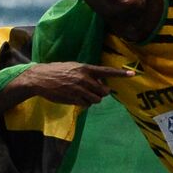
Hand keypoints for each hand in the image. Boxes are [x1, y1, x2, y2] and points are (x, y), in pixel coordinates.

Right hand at [12, 62, 134, 106]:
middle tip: (93, 90)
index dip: (120, 74)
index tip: (133, 74)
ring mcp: (79, 89)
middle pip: (104, 91)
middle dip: (101, 93)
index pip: (106, 71)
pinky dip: (85, 103)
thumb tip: (101, 83)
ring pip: (96, 99)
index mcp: (84, 68)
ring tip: (83, 94)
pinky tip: (76, 97)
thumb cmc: (57, 71)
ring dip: (93, 99)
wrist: (39, 78)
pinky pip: (86, 104)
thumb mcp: (73, 67)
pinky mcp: (73, 99)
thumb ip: (88, 74)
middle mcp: (84, 78)